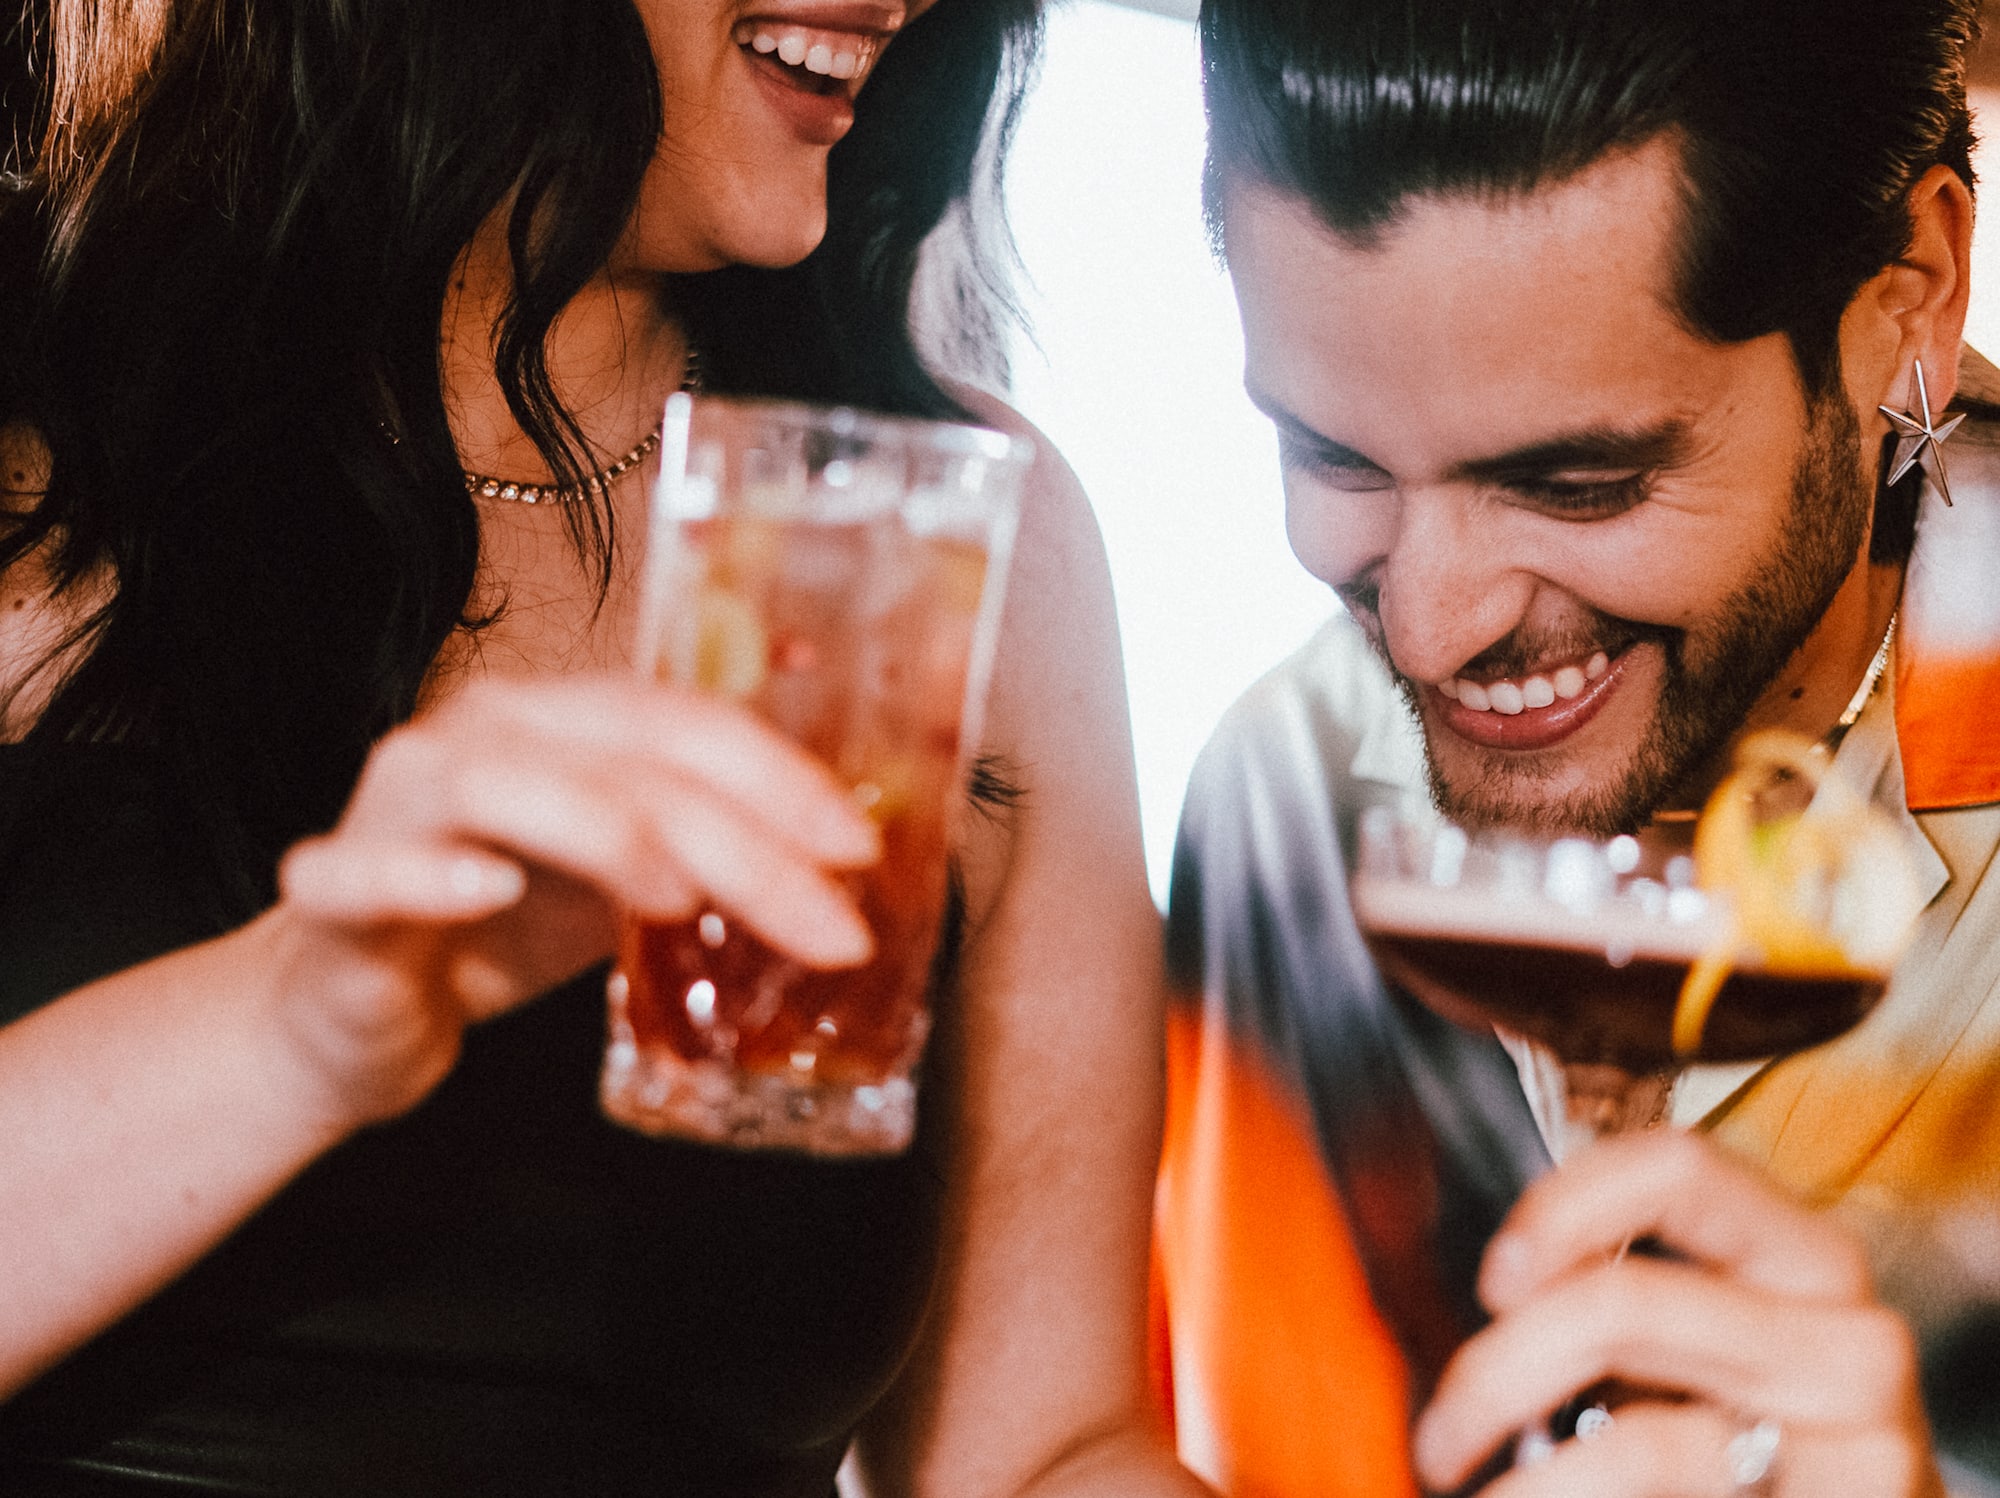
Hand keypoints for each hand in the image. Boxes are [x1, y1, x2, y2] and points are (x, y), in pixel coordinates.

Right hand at [269, 673, 880, 1126]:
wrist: (351, 1012)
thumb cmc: (494, 931)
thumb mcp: (623, 884)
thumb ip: (707, 855)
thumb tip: (841, 862)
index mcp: (558, 721)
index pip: (681, 721)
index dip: (779, 777)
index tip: (858, 850)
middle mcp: (477, 733)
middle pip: (622, 757)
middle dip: (740, 835)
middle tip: (825, 917)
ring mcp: (396, 801)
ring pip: (507, 785)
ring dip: (606, 832)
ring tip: (683, 898)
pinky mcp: (331, 889)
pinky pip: (364, 867)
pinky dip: (428, 872)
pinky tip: (490, 886)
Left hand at [1413, 1131, 1943, 1497]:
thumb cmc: (1760, 1442)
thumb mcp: (1698, 1351)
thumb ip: (1620, 1298)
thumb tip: (1498, 1287)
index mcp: (1800, 1256)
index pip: (1680, 1170)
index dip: (1569, 1204)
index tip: (1497, 1278)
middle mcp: (1845, 1331)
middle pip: (1630, 1301)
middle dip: (1505, 1362)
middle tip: (1445, 1420)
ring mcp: (1858, 1434)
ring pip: (1640, 1430)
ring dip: (1524, 1456)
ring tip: (1452, 1469)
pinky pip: (1659, 1481)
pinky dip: (1557, 1494)